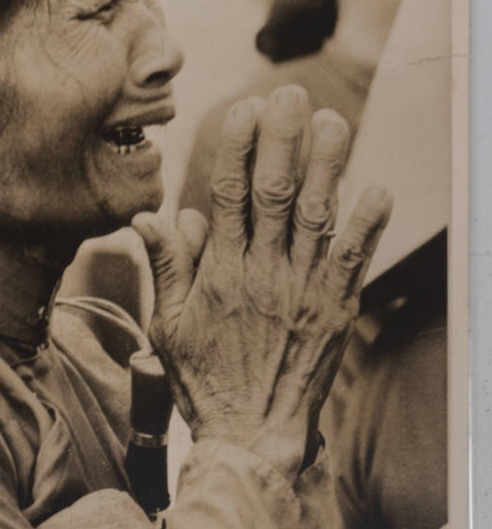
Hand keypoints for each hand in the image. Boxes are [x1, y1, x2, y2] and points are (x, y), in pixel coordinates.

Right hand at [132, 84, 391, 478]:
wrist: (250, 434)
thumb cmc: (204, 380)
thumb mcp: (167, 324)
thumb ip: (167, 266)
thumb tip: (152, 216)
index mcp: (220, 272)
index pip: (228, 196)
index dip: (237, 150)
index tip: (244, 112)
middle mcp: (263, 272)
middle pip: (276, 193)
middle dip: (283, 139)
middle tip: (290, 93)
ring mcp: (303, 290)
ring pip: (317, 215)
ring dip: (328, 166)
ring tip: (334, 121)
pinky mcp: (335, 310)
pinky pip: (354, 260)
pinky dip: (366, 225)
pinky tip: (376, 190)